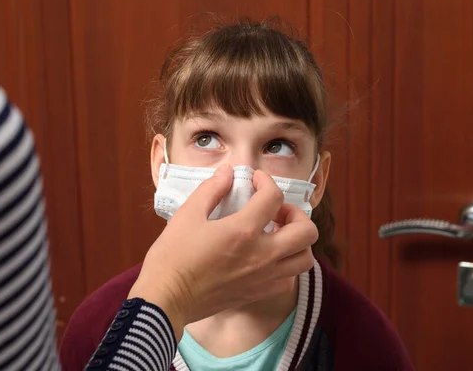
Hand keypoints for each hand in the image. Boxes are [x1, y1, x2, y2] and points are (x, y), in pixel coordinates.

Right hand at [127, 164, 317, 340]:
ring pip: (305, 258)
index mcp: (243, 231)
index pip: (273, 197)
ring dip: (297, 241)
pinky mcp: (258, 294)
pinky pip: (289, 279)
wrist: (166, 299)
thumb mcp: (188, 214)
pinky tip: (268, 257)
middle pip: (306, 231)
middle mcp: (261, 255)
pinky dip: (286, 265)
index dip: (266, 181)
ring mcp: (263, 277)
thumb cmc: (172, 257)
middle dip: (295, 213)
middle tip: (274, 211)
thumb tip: (228, 173)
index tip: (254, 180)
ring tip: (277, 234)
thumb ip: (211, 189)